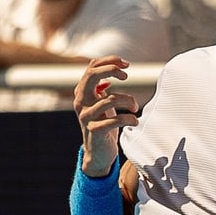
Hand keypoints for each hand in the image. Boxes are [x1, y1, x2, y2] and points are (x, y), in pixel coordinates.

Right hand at [73, 56, 139, 175]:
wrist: (97, 153)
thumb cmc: (103, 125)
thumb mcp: (101, 104)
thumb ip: (101, 89)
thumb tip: (112, 71)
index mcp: (82, 92)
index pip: (91, 67)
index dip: (109, 61)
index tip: (126, 64)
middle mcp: (81, 102)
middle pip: (92, 75)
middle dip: (112, 70)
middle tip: (127, 76)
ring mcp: (86, 116)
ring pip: (110, 99)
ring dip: (128, 101)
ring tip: (134, 108)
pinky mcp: (95, 130)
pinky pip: (116, 120)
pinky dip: (129, 119)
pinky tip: (135, 121)